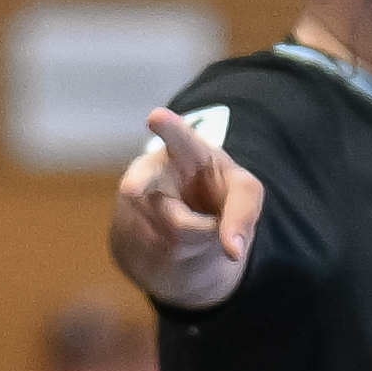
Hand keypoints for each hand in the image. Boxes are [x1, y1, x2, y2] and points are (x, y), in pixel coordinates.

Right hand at [110, 107, 258, 307]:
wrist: (184, 221)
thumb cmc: (215, 191)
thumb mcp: (241, 193)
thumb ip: (243, 211)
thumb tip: (233, 252)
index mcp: (184, 149)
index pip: (177, 135)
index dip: (167, 126)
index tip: (156, 117)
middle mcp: (153, 171)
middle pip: (145, 179)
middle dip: (138, 183)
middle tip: (131, 189)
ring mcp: (136, 204)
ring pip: (177, 232)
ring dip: (200, 238)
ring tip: (201, 224)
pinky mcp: (128, 234)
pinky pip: (170, 252)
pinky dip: (188, 253)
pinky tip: (184, 241)